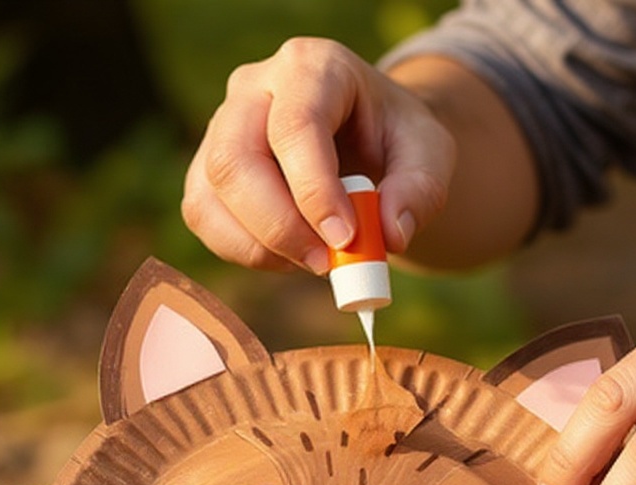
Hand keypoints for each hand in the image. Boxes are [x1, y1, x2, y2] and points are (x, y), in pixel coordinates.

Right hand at [181, 37, 455, 273]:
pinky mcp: (208, 170)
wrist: (370, 137)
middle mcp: (253, 89)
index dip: (314, 190)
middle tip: (326, 265)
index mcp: (311, 68)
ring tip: (316, 260)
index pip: (296, 127)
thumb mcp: (429, 155)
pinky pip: (205, 218)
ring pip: (210, 195)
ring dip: (261, 246)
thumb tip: (389, 237)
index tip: (344, 238)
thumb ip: (419, 192)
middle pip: (235, 161)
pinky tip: (289, 255)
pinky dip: (246, 251)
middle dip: (279, 227)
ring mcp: (221, 128)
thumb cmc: (396, 139)